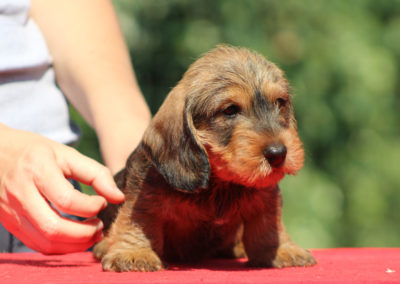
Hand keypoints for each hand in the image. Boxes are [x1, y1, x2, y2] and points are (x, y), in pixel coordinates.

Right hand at [0, 125, 123, 253]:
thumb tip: (119, 197)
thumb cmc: (36, 152)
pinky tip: (76, 238)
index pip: (66, 200)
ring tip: (93, 234)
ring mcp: (12, 211)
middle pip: (54, 228)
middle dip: (85, 233)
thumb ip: (96, 174)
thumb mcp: (66, 154)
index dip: (91, 206)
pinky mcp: (11, 223)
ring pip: (45, 242)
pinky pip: (37, 245)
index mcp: (37, 169)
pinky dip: (61, 248)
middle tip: (101, 226)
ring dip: (75, 245)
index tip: (102, 202)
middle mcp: (21, 192)